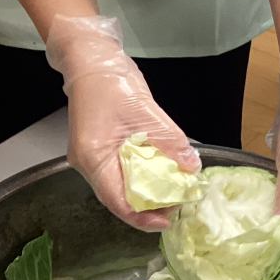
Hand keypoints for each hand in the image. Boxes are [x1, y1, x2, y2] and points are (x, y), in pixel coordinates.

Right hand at [46, 15, 198, 230]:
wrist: (91, 61)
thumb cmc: (111, 81)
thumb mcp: (146, 111)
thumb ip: (169, 142)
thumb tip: (192, 168)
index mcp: (93, 157)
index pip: (118, 201)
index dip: (144, 216)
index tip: (168, 218)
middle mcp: (87, 164)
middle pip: (119, 198)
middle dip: (149, 206)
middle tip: (178, 203)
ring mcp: (91, 158)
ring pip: (120, 187)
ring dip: (147, 192)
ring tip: (173, 192)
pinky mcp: (98, 151)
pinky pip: (120, 173)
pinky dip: (141, 178)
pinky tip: (160, 175)